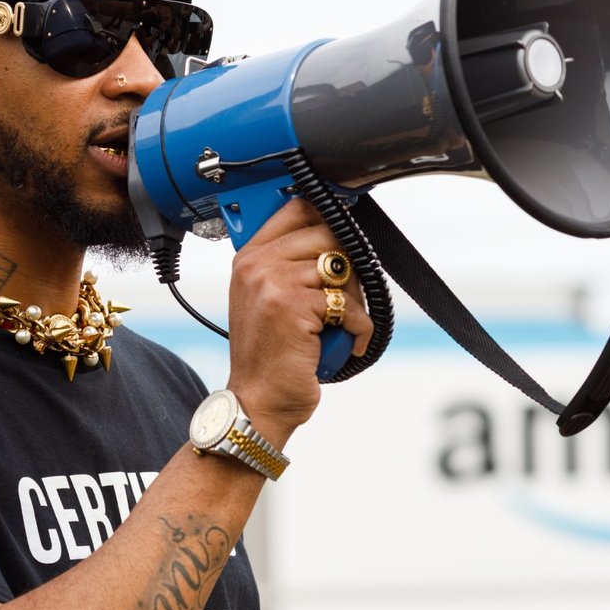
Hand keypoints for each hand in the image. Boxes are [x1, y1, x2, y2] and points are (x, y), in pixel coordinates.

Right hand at [225, 198, 372, 438]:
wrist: (257, 400)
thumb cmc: (268, 356)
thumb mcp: (268, 301)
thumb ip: (290, 266)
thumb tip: (338, 236)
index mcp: (249, 258)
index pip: (296, 209)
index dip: (329, 214)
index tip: (348, 227)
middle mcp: (257, 266)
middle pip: (326, 235)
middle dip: (347, 266)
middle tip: (344, 298)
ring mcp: (274, 283)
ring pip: (341, 269)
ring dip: (354, 299)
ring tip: (344, 323)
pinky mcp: (295, 307)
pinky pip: (348, 304)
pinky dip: (359, 327)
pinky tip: (351, 342)